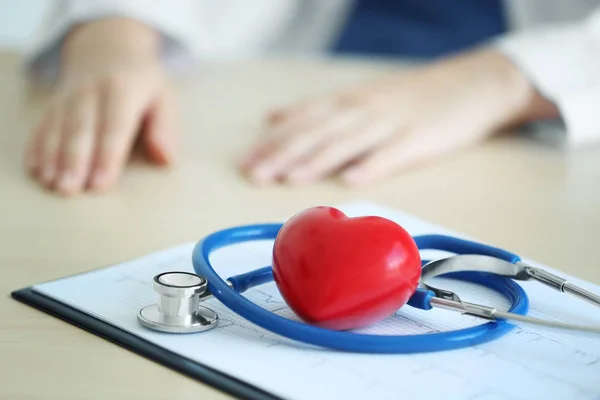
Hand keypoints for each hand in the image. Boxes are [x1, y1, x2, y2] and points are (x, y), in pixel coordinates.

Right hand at [26, 18, 176, 194]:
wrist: (107, 47)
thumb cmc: (141, 83)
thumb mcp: (164, 97)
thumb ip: (165, 129)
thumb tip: (166, 159)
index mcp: (123, 90)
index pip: (114, 127)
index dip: (107, 157)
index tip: (100, 184)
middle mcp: (91, 91)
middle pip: (80, 129)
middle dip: (73, 161)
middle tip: (68, 189)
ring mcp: (68, 96)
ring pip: (56, 128)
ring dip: (51, 157)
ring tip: (50, 183)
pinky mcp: (53, 103)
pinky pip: (41, 125)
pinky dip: (36, 147)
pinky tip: (35, 170)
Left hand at [241, 49, 556, 185]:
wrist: (470, 83)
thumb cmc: (409, 96)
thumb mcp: (359, 95)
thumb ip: (317, 109)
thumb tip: (274, 117)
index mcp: (348, 100)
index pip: (302, 121)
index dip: (272, 142)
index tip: (245, 162)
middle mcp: (363, 108)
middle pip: (317, 133)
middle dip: (283, 154)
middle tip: (254, 175)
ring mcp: (392, 122)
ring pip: (347, 142)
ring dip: (317, 161)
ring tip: (290, 179)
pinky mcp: (420, 137)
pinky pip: (393, 153)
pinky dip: (372, 166)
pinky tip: (352, 181)